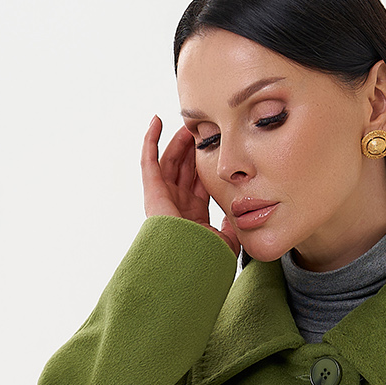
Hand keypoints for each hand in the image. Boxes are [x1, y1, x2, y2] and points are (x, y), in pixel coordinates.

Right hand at [141, 116, 240, 257]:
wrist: (187, 264)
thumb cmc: (206, 259)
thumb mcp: (226, 241)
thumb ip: (230, 226)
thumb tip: (236, 215)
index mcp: (194, 215)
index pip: (200, 182)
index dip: (207, 164)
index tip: (217, 147)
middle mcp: (177, 205)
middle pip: (186, 168)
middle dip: (194, 148)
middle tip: (204, 130)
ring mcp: (163, 197)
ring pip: (171, 161)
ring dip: (178, 142)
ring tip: (188, 124)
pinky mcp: (152, 191)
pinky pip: (148, 160)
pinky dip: (151, 140)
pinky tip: (157, 120)